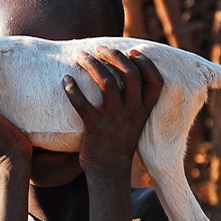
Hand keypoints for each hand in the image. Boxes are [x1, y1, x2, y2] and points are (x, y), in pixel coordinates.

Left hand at [62, 47, 163, 176]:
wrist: (109, 172)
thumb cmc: (118, 143)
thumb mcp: (134, 123)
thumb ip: (133, 103)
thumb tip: (121, 75)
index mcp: (143, 111)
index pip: (156, 83)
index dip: (147, 64)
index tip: (134, 51)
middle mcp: (132, 113)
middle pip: (129, 75)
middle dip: (114, 56)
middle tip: (100, 48)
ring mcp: (114, 120)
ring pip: (106, 82)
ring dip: (92, 64)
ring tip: (81, 56)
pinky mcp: (95, 128)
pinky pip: (82, 104)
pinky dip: (72, 89)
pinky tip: (65, 80)